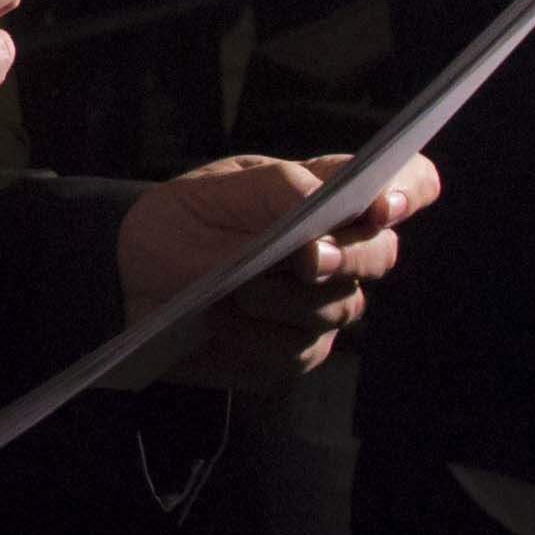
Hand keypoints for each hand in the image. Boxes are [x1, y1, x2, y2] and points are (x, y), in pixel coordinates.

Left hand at [107, 151, 439, 388]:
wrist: (125, 282)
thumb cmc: (175, 223)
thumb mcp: (214, 190)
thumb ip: (280, 189)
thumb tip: (328, 218)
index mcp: (322, 192)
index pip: (403, 182)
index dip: (409, 191)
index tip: (381, 206)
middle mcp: (334, 247)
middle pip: (383, 255)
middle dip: (347, 257)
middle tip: (305, 260)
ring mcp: (320, 303)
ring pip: (342, 308)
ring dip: (287, 301)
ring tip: (235, 290)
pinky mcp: (295, 350)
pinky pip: (299, 352)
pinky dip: (257, 339)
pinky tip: (222, 323)